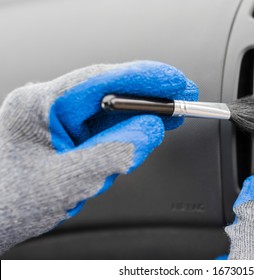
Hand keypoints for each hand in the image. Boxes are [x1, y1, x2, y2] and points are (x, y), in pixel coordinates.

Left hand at [0, 61, 197, 254]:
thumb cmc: (8, 204)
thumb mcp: (69, 180)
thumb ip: (116, 151)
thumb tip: (152, 129)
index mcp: (40, 105)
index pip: (103, 80)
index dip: (145, 78)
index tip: (176, 81)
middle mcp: (46, 106)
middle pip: (108, 91)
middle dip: (148, 95)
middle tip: (181, 96)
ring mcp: (53, 121)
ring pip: (106, 110)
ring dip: (139, 113)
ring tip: (169, 115)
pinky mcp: (60, 136)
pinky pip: (99, 128)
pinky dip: (124, 131)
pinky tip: (141, 131)